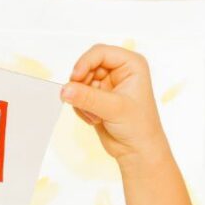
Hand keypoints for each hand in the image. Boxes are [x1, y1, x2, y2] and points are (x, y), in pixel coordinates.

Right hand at [60, 44, 168, 165]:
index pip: (100, 52)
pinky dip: (81, 107)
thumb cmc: (139, 128)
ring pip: (80, 82)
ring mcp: (107, 84)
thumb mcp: (114, 109)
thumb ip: (88, 98)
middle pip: (87, 65)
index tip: (75, 78)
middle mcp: (119, 71)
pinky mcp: (98, 98)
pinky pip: (78, 95)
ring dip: (82, 99)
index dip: (85, 63)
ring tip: (95, 116)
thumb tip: (65, 90)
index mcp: (131, 64)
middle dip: (82, 85)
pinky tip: (94, 120)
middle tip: (82, 101)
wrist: (138, 152)